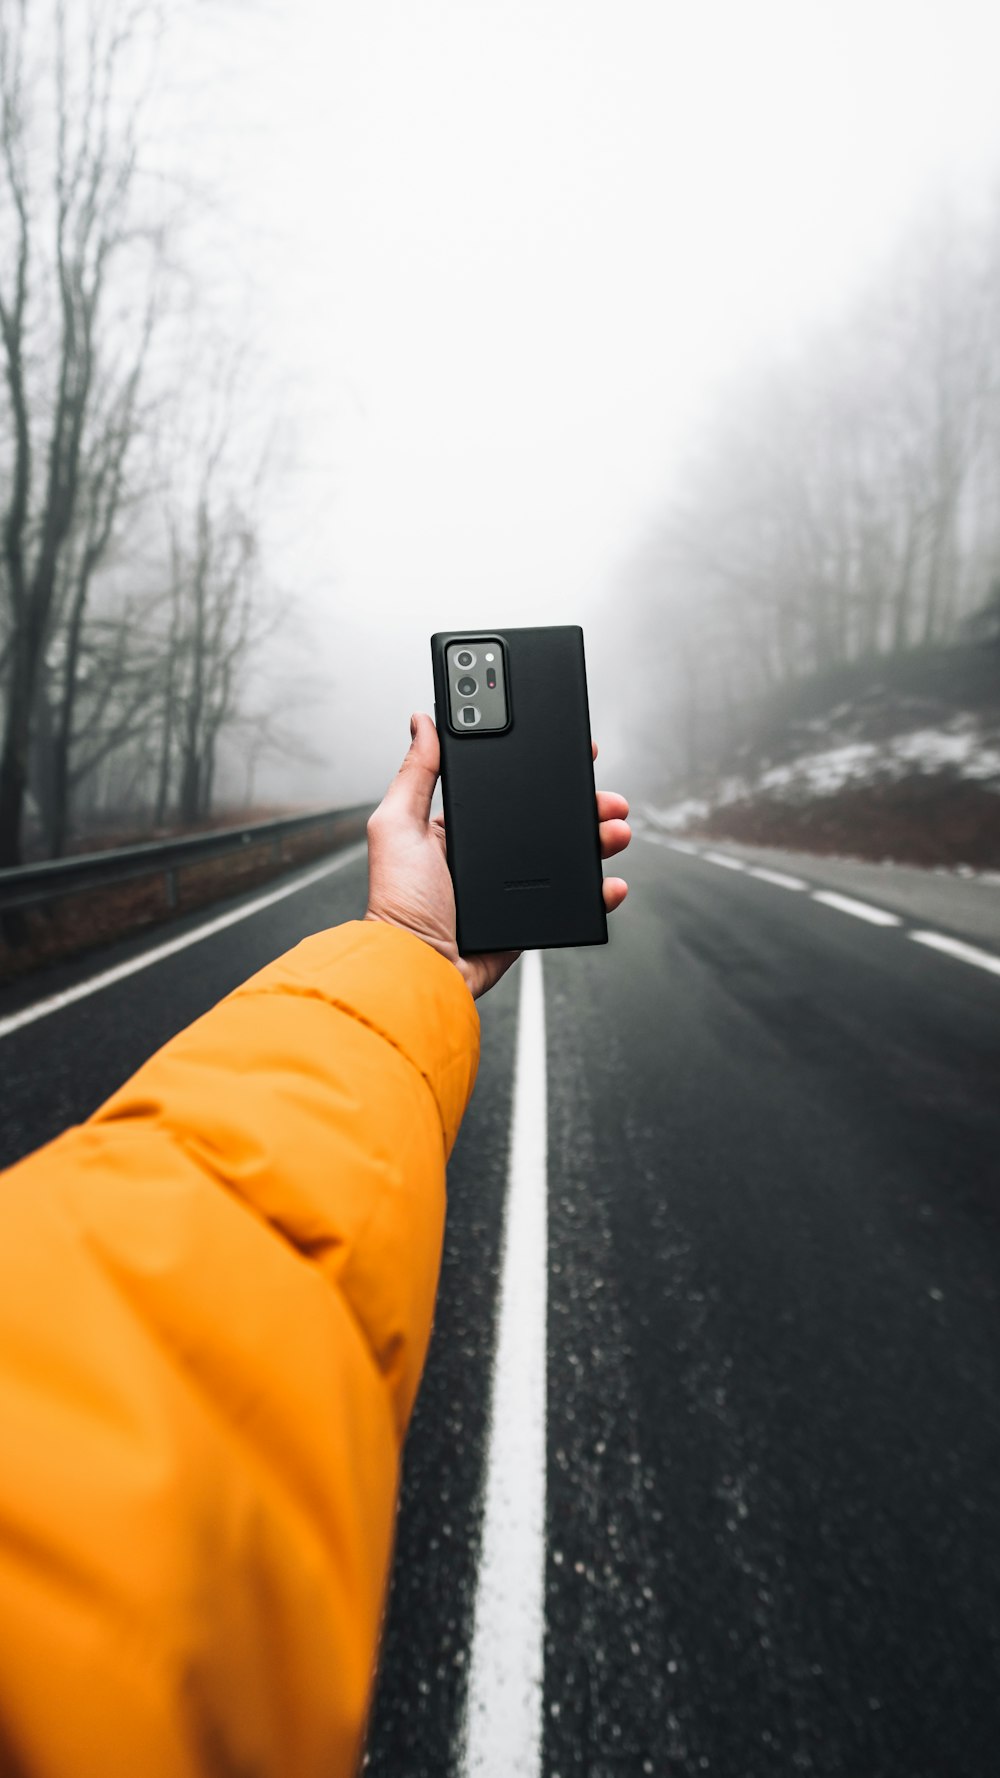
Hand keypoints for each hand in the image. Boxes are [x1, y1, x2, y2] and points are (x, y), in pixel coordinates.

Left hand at [365, 712, 630, 998]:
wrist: (420, 968)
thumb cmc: (398, 902)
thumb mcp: (396, 824)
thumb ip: (415, 773)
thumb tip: (422, 721)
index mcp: (457, 829)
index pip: (506, 786)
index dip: (539, 767)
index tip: (568, 748)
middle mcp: (487, 856)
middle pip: (547, 818)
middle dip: (582, 802)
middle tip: (602, 791)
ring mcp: (512, 888)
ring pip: (567, 856)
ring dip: (598, 839)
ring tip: (614, 829)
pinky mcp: (529, 919)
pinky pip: (573, 901)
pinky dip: (598, 891)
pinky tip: (610, 881)